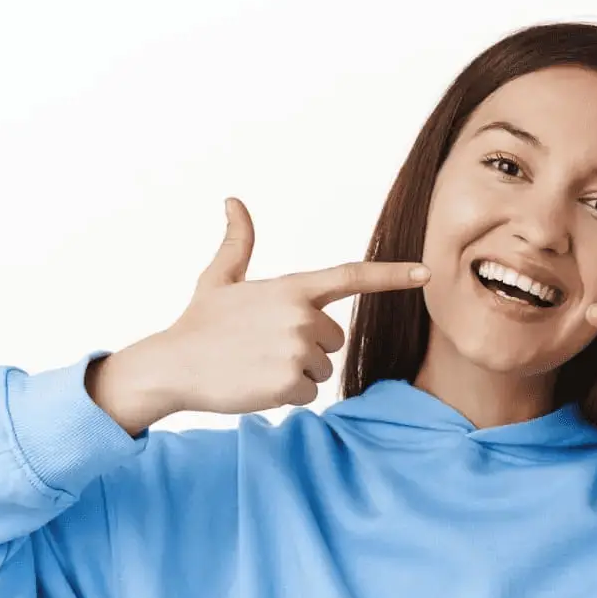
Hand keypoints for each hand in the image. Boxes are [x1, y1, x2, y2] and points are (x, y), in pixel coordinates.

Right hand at [91, 197, 428, 432]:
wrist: (171, 366)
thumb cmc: (199, 323)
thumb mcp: (219, 279)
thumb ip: (237, 244)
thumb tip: (233, 202)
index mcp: (291, 287)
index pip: (351, 276)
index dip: (391, 275)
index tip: (425, 272)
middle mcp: (301, 314)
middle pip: (334, 340)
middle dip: (306, 347)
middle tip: (263, 347)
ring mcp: (298, 348)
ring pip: (322, 368)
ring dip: (295, 372)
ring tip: (256, 364)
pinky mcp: (292, 381)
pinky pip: (309, 393)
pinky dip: (287, 395)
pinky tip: (256, 383)